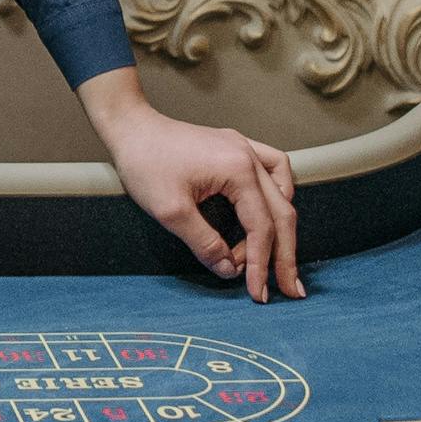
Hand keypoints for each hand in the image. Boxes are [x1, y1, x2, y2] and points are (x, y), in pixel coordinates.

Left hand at [82, 79, 303, 300]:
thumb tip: (228, 270)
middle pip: (281, 212)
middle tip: (290, 290)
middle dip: (285, 255)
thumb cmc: (145, 163)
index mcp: (238, 170)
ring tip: (279, 258)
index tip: (257, 293)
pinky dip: (278, 194)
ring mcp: (244, 148)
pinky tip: (271, 211)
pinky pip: (273, 169)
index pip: (261, 227)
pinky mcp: (235, 148)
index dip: (260, 265)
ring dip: (283, 228)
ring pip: (282, 193)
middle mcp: (249, 156)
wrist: (130, 128)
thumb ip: (204, 243)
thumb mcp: (170, 212)